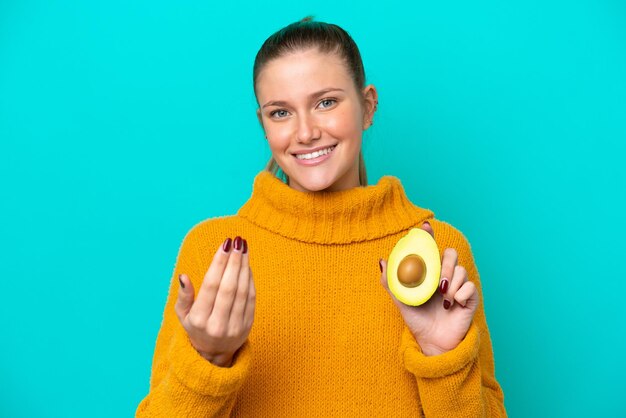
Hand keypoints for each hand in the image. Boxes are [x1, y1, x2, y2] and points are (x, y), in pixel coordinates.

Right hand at [175, 236, 255, 366]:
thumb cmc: (196, 327)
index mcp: (199, 319)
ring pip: (242, 291)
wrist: (214, 354)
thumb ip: (184, 296)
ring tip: (243, 248)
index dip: (219, 263)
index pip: (211, 286)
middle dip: (234, 261)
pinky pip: (251, 298)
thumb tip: (184, 277)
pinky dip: (250, 279)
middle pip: (229, 287)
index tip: (224, 245)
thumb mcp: (183, 315)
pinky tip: (247, 265)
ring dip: (244, 266)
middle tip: (237, 241)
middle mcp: (218, 324)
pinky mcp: (248, 326)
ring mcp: (235, 326)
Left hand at [380, 223, 478, 355]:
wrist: (431, 342)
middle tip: (438, 282)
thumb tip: (382, 261)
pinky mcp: (469, 298)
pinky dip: (460, 294)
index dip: (429, 235)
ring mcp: (458, 286)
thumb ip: (390, 282)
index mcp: (429, 272)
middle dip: (445, 264)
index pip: (431, 248)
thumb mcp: (400, 301)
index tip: (425, 227)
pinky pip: (470, 287)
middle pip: (451, 254)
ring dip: (452, 283)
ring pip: (461, 270)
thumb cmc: (416, 320)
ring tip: (443, 298)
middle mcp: (444, 276)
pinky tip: (451, 305)